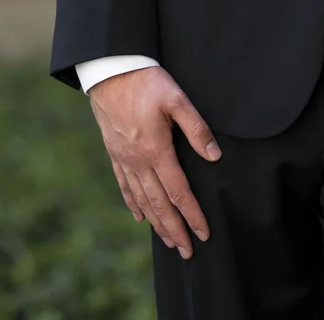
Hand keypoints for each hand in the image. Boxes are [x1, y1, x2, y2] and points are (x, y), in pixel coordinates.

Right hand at [89, 65, 221, 258]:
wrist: (109, 70)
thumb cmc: (146, 81)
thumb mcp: (176, 98)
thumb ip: (196, 127)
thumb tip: (214, 156)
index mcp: (156, 150)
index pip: (178, 192)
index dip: (192, 214)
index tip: (204, 233)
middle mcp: (138, 160)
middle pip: (159, 204)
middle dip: (175, 230)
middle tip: (187, 252)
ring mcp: (124, 158)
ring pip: (142, 199)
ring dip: (156, 223)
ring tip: (169, 241)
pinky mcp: (114, 152)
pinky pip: (124, 186)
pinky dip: (134, 204)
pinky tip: (140, 216)